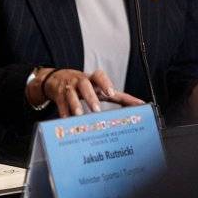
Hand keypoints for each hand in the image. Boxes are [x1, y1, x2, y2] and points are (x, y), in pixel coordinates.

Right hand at [29, 68, 144, 116]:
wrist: (56, 79)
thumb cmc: (84, 85)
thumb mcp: (99, 88)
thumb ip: (119, 96)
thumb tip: (140, 104)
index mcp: (93, 79)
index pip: (100, 76)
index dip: (105, 83)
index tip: (111, 93)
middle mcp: (80, 81)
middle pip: (85, 85)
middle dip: (90, 97)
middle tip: (96, 110)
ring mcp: (68, 87)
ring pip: (71, 94)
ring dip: (75, 105)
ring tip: (80, 115)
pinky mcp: (58, 95)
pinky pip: (60, 104)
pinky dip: (64, 113)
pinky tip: (67, 121)